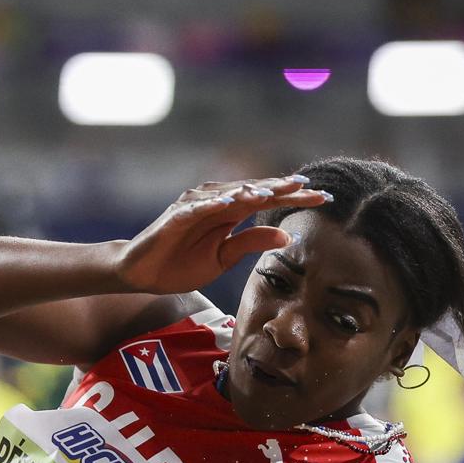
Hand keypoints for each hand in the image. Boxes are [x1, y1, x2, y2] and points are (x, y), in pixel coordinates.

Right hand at [113, 177, 329, 295]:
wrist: (141, 273)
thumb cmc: (180, 264)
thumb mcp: (223, 258)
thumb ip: (251, 243)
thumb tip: (287, 235)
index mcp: (229, 213)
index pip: (267, 202)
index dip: (293, 198)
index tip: (322, 199)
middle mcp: (214, 202)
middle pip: (253, 192)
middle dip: (281, 189)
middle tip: (310, 188)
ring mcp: (194, 206)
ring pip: (228, 195)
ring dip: (250, 191)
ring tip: (274, 191)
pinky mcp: (174, 217)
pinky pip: (196, 209)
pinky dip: (211, 204)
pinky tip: (228, 202)